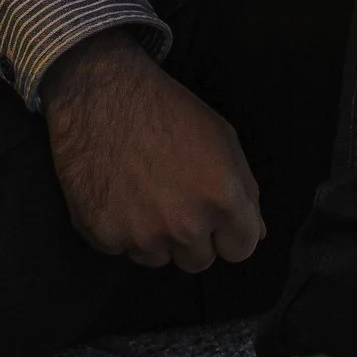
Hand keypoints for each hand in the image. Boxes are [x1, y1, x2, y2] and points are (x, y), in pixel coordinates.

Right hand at [42, 29, 263, 272]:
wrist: (99, 95)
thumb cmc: (166, 109)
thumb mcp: (221, 137)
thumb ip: (245, 189)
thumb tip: (257, 233)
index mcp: (221, 199)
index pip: (242, 249)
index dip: (229, 232)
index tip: (214, 215)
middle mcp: (185, 226)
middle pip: (200, 261)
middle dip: (192, 237)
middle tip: (173, 198)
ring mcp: (143, 236)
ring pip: (160, 259)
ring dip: (155, 237)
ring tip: (141, 192)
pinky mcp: (105, 238)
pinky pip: (123, 250)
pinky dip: (120, 230)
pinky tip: (116, 194)